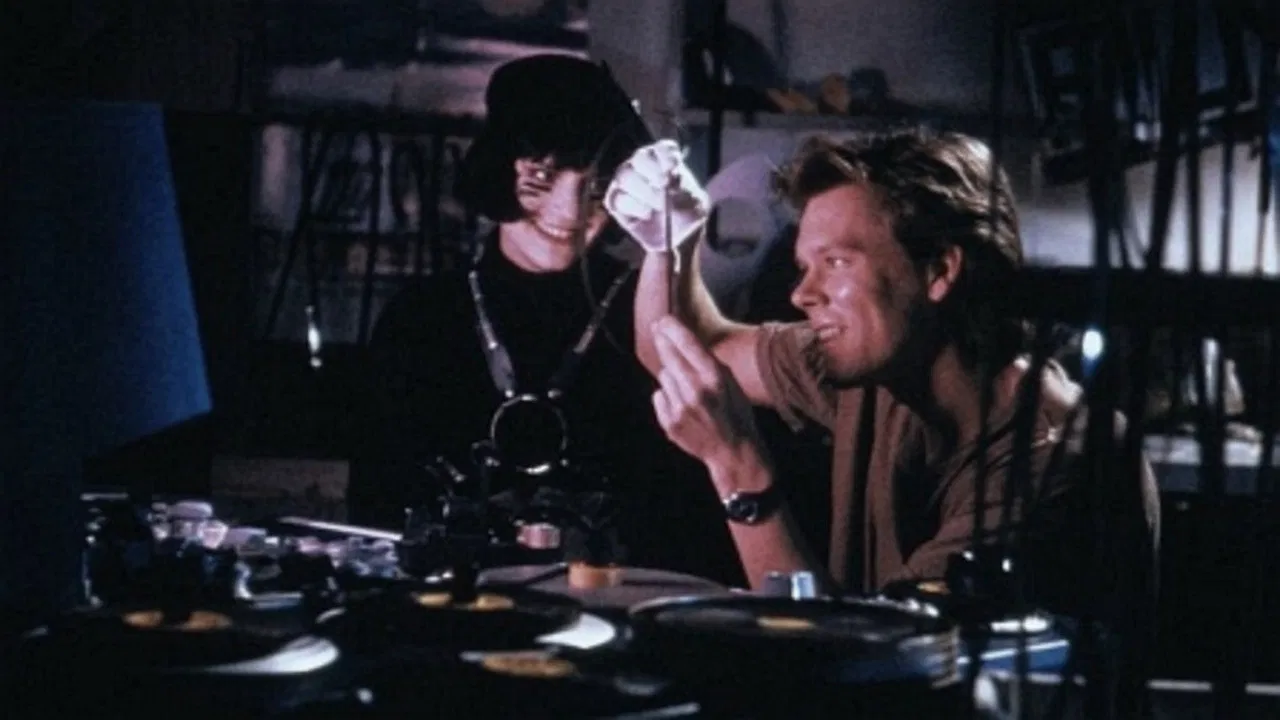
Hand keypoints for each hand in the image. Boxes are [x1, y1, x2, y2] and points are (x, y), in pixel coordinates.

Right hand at [605, 139, 710, 253]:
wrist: (676, 239)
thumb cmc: (686, 216)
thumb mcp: (693, 204)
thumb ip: (682, 193)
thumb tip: (668, 184)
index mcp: (666, 160)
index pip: (662, 148)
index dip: (666, 155)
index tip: (674, 167)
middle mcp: (643, 166)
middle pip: (640, 158)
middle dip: (652, 171)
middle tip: (663, 185)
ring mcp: (627, 182)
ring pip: (625, 176)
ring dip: (643, 191)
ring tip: (659, 206)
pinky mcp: (615, 201)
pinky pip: (616, 198)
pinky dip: (632, 206)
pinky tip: (646, 214)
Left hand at [649, 316, 765, 477]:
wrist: (733, 452)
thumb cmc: (735, 412)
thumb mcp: (731, 382)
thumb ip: (707, 362)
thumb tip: (681, 339)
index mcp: (715, 377)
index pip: (687, 343)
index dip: (672, 328)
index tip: (662, 320)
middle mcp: (695, 390)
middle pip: (669, 355)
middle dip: (662, 341)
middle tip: (657, 330)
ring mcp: (680, 408)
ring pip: (663, 376)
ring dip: (671, 376)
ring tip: (688, 388)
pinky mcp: (669, 422)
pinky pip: (659, 396)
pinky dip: (667, 397)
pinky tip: (683, 405)